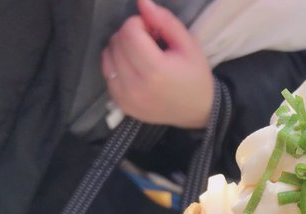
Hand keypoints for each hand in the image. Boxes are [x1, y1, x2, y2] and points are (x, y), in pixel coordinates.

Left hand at [101, 0, 213, 127]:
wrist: (198, 111)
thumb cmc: (195, 76)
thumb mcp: (188, 45)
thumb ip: (165, 21)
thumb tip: (142, 2)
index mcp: (156, 71)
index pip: (129, 31)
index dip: (140, 23)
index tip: (153, 31)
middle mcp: (136, 86)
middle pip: (117, 42)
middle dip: (130, 35)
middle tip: (149, 43)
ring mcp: (126, 98)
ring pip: (108, 56)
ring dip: (121, 49)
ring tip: (140, 56)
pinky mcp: (122, 104)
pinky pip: (107, 74)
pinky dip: (117, 65)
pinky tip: (134, 69)